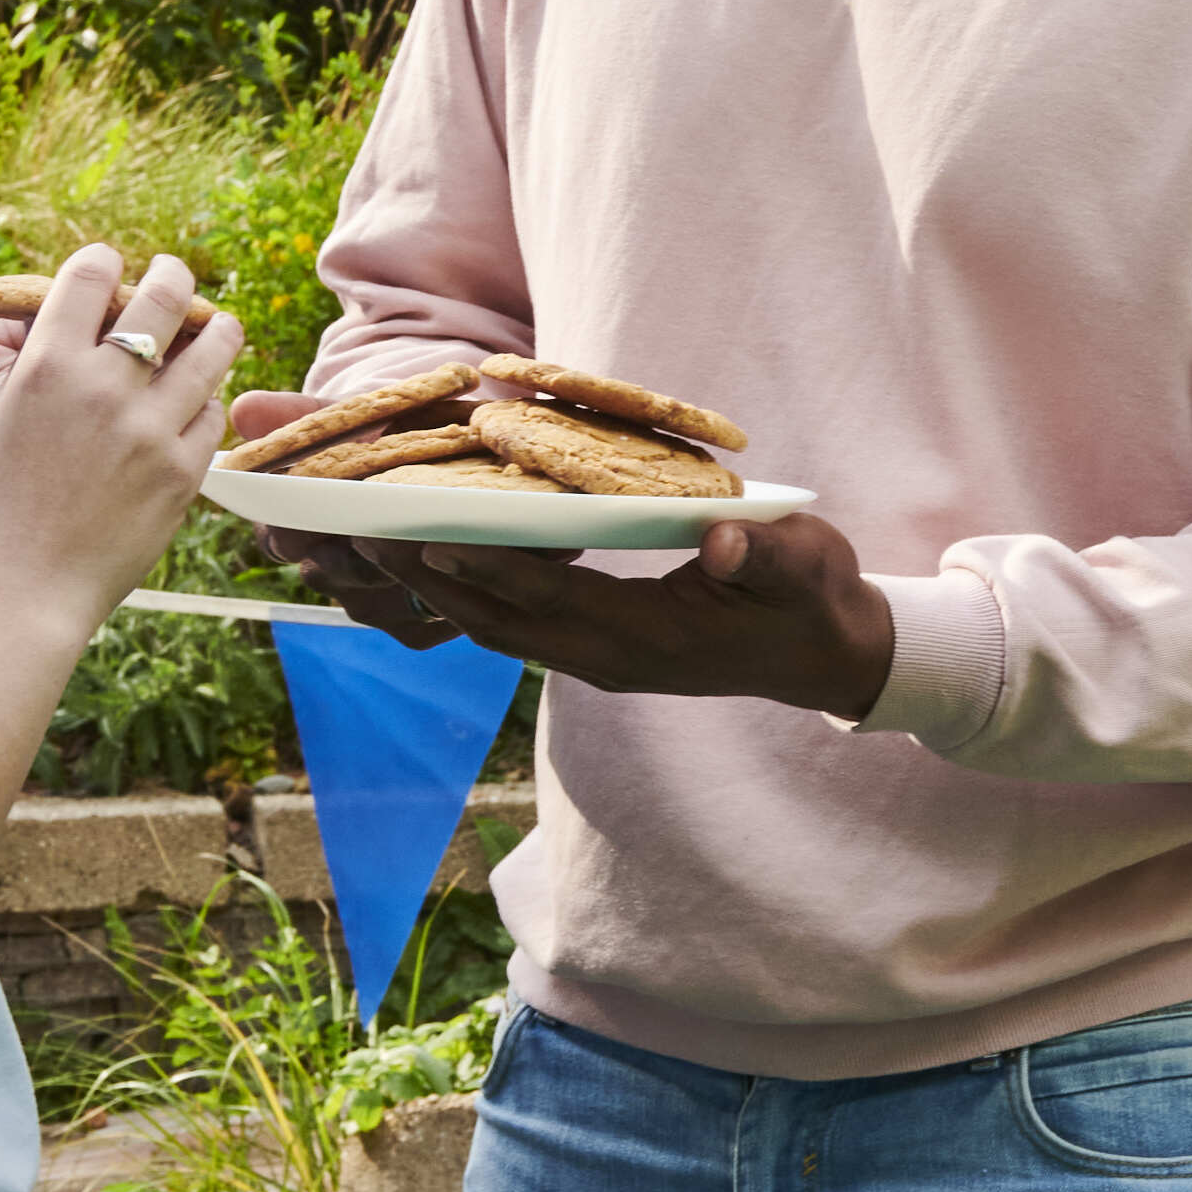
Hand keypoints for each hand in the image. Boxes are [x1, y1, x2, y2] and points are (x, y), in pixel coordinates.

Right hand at [0, 243, 238, 628]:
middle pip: (164, 294)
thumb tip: (80, 325)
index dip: (104, 259)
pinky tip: (199, 402)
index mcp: (45, 366)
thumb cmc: (0, 506)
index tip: (113, 263)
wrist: (23, 590)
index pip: (89, 273)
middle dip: (174, 274)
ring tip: (219, 324)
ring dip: (218, 328)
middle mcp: (102, 387)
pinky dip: (206, 402)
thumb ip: (42, 367)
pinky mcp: (183, 471)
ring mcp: (149, 429)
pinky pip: (212, 414)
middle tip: (176, 274)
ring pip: (212, 348)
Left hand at [277, 501, 900, 720]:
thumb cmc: (817, 600)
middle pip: (498, 620)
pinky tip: (436, 554)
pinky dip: (471, 592)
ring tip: (373, 540)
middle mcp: (608, 659)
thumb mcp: (808, 568)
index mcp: (649, 639)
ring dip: (437, 589)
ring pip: (497, 627)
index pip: (550, 599)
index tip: (424, 534)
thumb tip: (725, 547)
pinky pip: (516, 625)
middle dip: (430, 580)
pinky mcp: (597, 650)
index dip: (487, 567)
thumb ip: (766, 557)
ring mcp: (598, 660)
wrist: (830, 657)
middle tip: (361, 532)